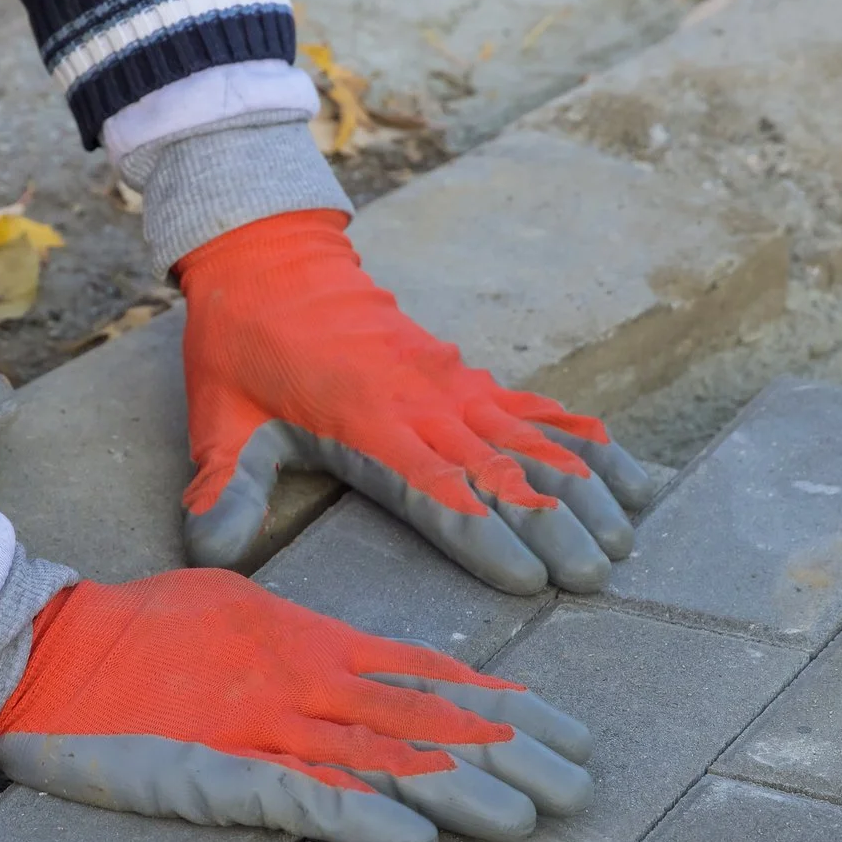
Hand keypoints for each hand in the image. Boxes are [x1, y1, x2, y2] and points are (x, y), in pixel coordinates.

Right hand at [0, 569, 592, 841]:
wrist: (34, 647)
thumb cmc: (128, 630)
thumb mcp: (230, 614)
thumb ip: (296, 643)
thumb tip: (352, 667)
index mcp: (308, 641)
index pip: (428, 675)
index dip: (505, 707)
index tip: (568, 734)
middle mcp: (300, 680)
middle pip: (424, 718)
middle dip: (509, 753)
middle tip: (581, 786)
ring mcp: (258, 725)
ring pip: (379, 760)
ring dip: (459, 791)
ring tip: (528, 819)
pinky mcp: (211, 771)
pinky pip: (297, 798)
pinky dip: (359, 817)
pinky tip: (416, 839)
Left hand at [176, 209, 658, 593]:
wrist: (272, 262)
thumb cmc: (246, 346)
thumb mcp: (222, 416)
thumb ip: (223, 486)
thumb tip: (208, 549)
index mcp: (369, 420)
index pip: (437, 488)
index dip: (486, 535)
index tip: (530, 580)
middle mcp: (426, 403)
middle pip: (504, 472)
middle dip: (556, 526)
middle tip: (597, 577)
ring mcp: (456, 386)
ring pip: (537, 442)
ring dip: (586, 490)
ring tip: (626, 539)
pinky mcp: (470, 378)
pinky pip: (541, 412)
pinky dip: (588, 443)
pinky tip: (632, 477)